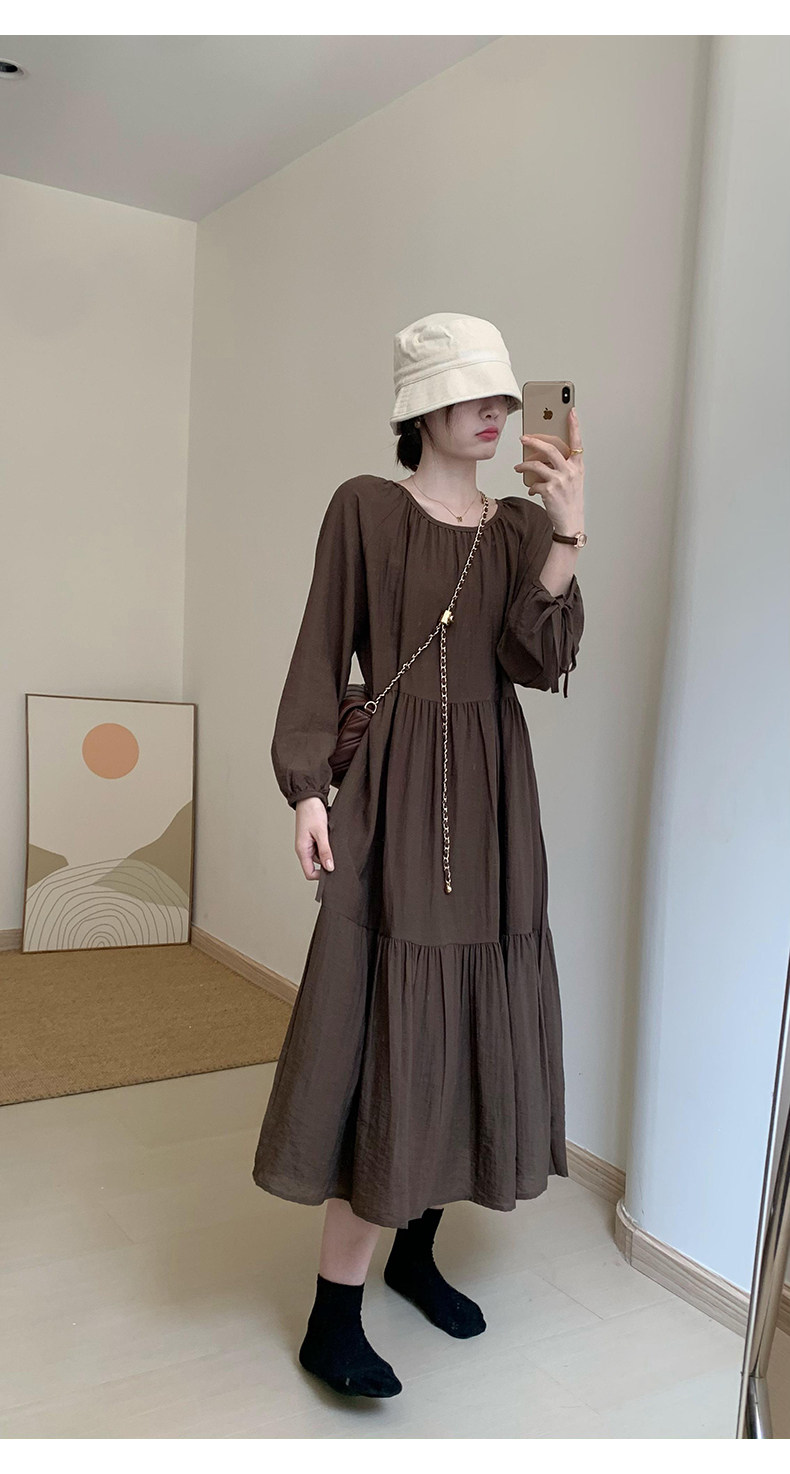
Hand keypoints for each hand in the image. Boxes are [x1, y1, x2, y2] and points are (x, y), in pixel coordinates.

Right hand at [295, 795, 334, 880]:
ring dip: (328, 851)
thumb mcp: (321, 833)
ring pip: (320, 855)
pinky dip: (328, 844)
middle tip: (337, 852)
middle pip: (316, 865)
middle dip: (327, 861)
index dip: (321, 875)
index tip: (333, 869)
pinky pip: (321, 847)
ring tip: (333, 838)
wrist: (309, 798)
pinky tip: (331, 835)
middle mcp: (304, 849)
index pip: (309, 873)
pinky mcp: (313, 838)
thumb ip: (325, 851)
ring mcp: (308, 844)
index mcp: (302, 850)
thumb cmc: (312, 813)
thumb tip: (329, 867)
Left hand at [513, 405, 584, 536]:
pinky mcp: (549, 491)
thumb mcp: (573, 479)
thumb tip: (542, 454)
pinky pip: (534, 482)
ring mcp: (560, 481)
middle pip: (550, 449)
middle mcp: (570, 471)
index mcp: (578, 466)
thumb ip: (563, 465)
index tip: (570, 411)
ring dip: (524, 465)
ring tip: (518, 467)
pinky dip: (531, 485)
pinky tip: (532, 489)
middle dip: (534, 441)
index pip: (577, 442)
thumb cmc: (570, 498)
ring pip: (537, 464)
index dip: (574, 426)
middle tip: (523, 438)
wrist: (570, 521)